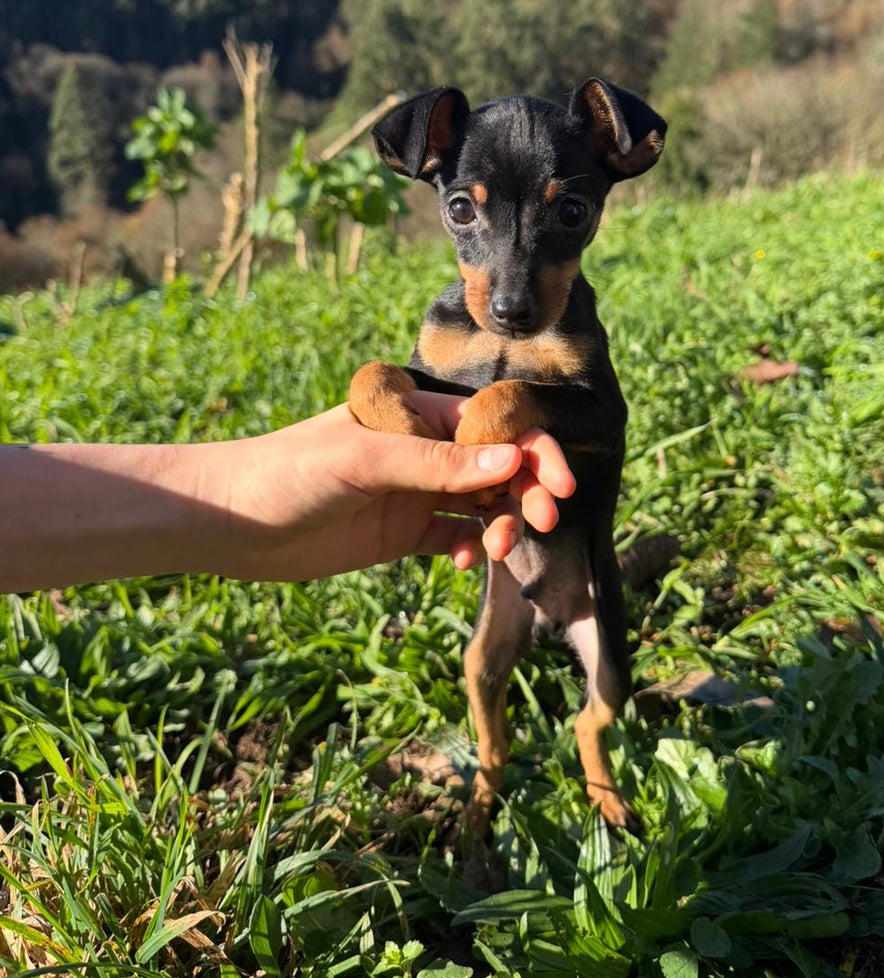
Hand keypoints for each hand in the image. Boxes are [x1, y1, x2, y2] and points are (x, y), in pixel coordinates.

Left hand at [220, 395, 575, 581]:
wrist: (230, 521)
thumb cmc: (288, 471)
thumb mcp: (363, 461)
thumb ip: (435, 463)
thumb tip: (512, 462)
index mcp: (418, 414)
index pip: (493, 426)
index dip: (533, 450)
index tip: (559, 485)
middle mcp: (424, 450)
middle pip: (498, 465)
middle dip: (527, 491)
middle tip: (540, 522)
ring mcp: (414, 491)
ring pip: (483, 503)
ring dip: (501, 523)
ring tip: (495, 550)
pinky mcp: (402, 532)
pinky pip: (455, 537)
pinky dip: (471, 548)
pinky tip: (467, 562)